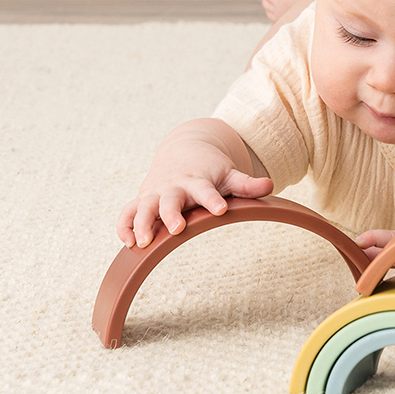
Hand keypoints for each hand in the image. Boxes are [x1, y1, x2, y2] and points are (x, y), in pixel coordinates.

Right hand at [117, 119, 272, 247]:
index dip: (212, 200)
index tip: (220, 210)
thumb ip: (247, 184)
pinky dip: (124, 226)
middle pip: (169, 200)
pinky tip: (127, 243)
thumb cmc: (211, 169)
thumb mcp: (229, 174)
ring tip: (142, 242)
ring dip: (141, 224)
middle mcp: (174, 187)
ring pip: (143, 207)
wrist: (184, 150)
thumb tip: (270, 184)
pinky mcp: (143, 200)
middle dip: (171, 214)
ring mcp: (155, 193)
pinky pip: (128, 212)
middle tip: (177, 228)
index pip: (205, 191)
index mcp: (197, 181)